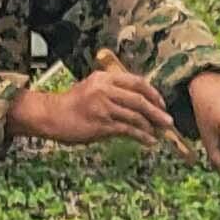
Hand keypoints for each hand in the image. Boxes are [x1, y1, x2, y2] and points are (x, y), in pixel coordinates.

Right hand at [10, 61, 175, 147]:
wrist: (51, 115)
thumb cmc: (73, 104)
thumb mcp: (93, 89)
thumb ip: (114, 91)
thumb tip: (141, 103)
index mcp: (104, 78)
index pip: (136, 82)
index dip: (153, 93)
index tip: (161, 103)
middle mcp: (105, 89)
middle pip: (140, 99)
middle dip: (157, 111)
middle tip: (168, 121)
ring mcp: (103, 107)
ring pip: (136, 115)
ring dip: (151, 126)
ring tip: (159, 133)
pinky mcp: (101, 124)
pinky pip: (128, 130)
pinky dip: (142, 136)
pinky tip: (149, 141)